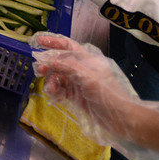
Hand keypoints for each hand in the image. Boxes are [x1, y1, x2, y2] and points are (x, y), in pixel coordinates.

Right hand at [30, 33, 158, 159]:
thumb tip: (50, 60)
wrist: (120, 119)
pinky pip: (61, 90)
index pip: (68, 46)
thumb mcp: (88, 78)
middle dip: (49, 65)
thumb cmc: (107, 94)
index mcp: (88, 59)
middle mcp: (82, 69)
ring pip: (59, 77)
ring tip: (51, 90)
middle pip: (60, 62)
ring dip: (52, 82)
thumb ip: (68, 67)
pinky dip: (56, 92)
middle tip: (39, 71)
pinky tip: (55, 97)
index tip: (38, 40)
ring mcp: (79, 83)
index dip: (53, 41)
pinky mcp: (76, 95)